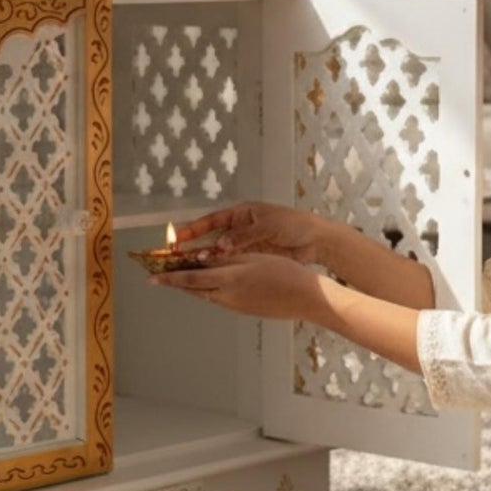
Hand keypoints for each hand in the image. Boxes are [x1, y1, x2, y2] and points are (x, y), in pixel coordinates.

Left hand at [152, 251, 321, 320]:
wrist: (305, 298)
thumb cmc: (284, 272)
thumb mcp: (253, 258)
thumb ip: (226, 259)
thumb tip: (201, 259)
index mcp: (229, 279)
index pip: (190, 278)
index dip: (169, 277)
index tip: (152, 277)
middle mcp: (227, 296)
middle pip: (194, 289)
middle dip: (175, 282)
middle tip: (159, 276)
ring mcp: (235, 306)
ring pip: (206, 294)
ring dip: (192, 286)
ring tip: (181, 276)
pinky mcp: (243, 310)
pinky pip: (219, 299)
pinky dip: (209, 290)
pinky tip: (210, 283)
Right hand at [171, 201, 321, 265]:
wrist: (316, 240)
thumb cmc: (294, 224)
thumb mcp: (267, 226)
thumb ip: (244, 235)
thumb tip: (220, 245)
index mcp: (242, 214)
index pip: (211, 221)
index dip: (193, 229)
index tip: (176, 236)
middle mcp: (239, 229)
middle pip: (211, 238)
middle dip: (193, 247)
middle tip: (174, 257)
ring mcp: (245, 245)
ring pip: (219, 254)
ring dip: (205, 261)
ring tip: (188, 269)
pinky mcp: (252, 258)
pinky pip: (231, 264)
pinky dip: (221, 269)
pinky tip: (209, 276)